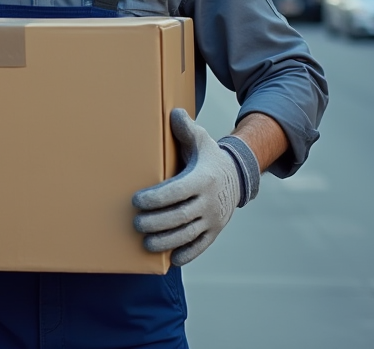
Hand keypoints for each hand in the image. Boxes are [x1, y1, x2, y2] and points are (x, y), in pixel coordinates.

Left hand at [132, 108, 242, 265]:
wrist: (238, 176)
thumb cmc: (209, 157)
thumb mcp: (201, 140)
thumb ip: (186, 128)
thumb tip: (174, 113)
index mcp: (202, 179)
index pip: (177, 192)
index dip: (156, 198)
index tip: (137, 201)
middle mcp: (209, 201)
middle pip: (180, 216)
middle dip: (156, 222)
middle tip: (136, 223)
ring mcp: (213, 218)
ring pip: (188, 234)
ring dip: (166, 241)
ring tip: (146, 242)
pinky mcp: (215, 231)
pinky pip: (202, 246)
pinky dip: (187, 254)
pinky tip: (172, 259)